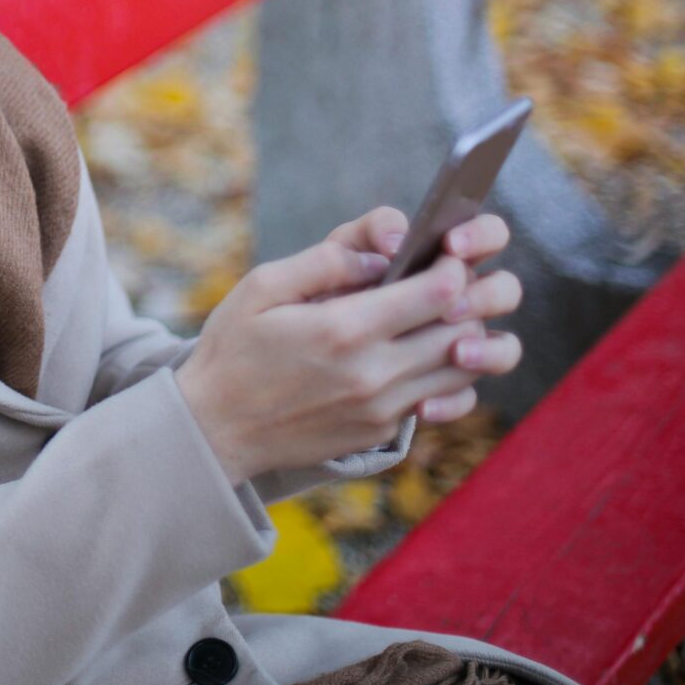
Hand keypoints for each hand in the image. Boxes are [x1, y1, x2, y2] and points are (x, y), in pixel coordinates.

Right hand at [172, 207, 524, 484]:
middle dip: (469, 297)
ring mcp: (382, 409)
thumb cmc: (234, 349)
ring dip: (465, 336)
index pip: (436, 292)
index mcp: (343, 330)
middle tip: (454, 279)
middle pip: (461, 329)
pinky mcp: (383, 431)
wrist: (215, 428)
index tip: (445, 253)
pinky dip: (445, 372)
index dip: (451, 266)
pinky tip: (421, 353)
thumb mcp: (262, 286)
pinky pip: (440, 399)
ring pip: (461, 368)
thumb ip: (325, 261)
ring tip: (443, 314)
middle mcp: (373, 374)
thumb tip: (380, 254)